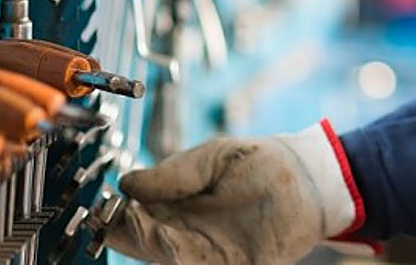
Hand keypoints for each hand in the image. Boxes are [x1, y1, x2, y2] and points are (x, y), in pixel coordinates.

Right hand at [107, 121, 363, 264]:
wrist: (311, 177)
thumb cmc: (262, 163)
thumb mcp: (213, 159)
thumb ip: (174, 173)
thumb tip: (126, 183)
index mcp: (174, 207)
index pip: (132, 219)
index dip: (114, 215)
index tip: (104, 204)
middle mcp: (185, 235)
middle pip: (142, 244)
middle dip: (128, 233)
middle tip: (118, 217)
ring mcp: (208, 254)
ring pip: (167, 257)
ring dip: (152, 245)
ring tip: (144, 226)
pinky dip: (182, 258)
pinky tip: (172, 246)